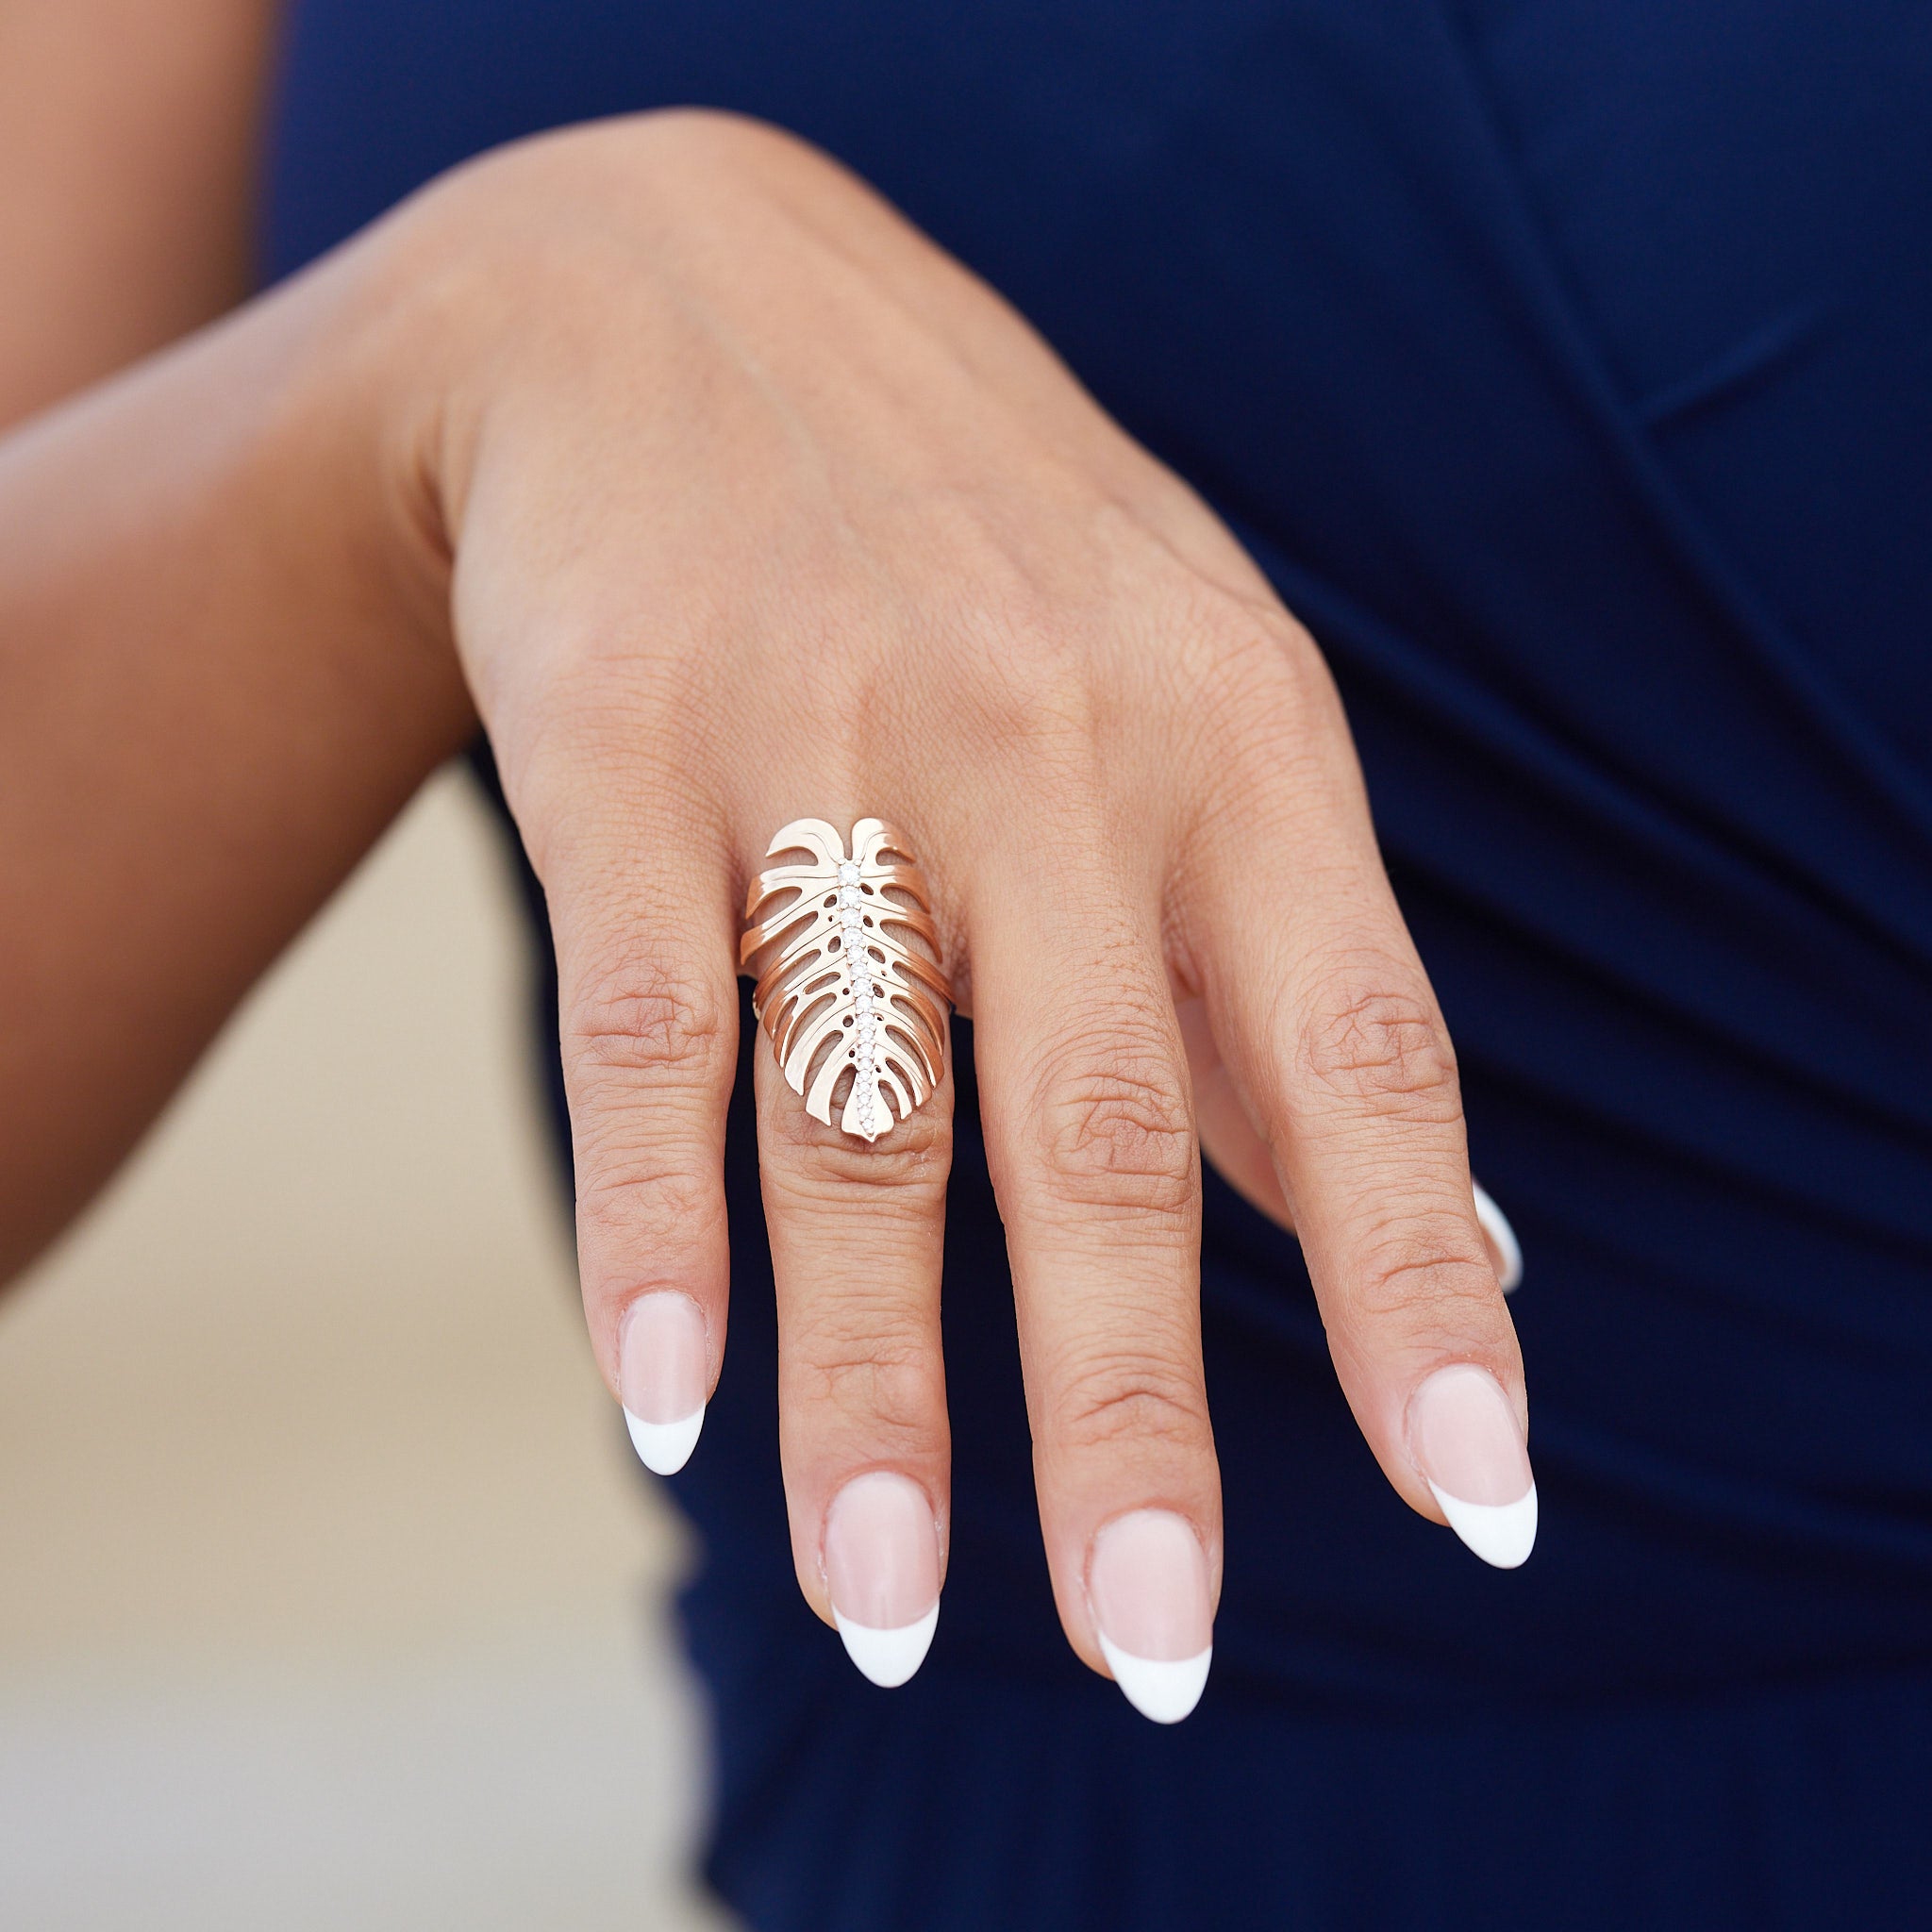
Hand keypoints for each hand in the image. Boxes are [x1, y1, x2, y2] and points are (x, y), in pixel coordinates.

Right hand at [372, 112, 1534, 1716]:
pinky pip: (647, 1023)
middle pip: (1100, 1134)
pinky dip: (654, 1227)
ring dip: (873, 1389)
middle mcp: (1052, 746)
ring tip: (881, 1612)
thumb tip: (1415, 1223)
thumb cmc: (974, 538)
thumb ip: (1267, 962)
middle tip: (1158, 1647)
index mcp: (1235, 737)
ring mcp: (829, 744)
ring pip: (860, 1118)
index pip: (1361, 1052)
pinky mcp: (625, 745)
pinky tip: (669, 1399)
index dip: (1423, 1286)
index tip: (1481, 1497)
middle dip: (1134, 1414)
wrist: (675, 296)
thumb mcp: (1182, 688)